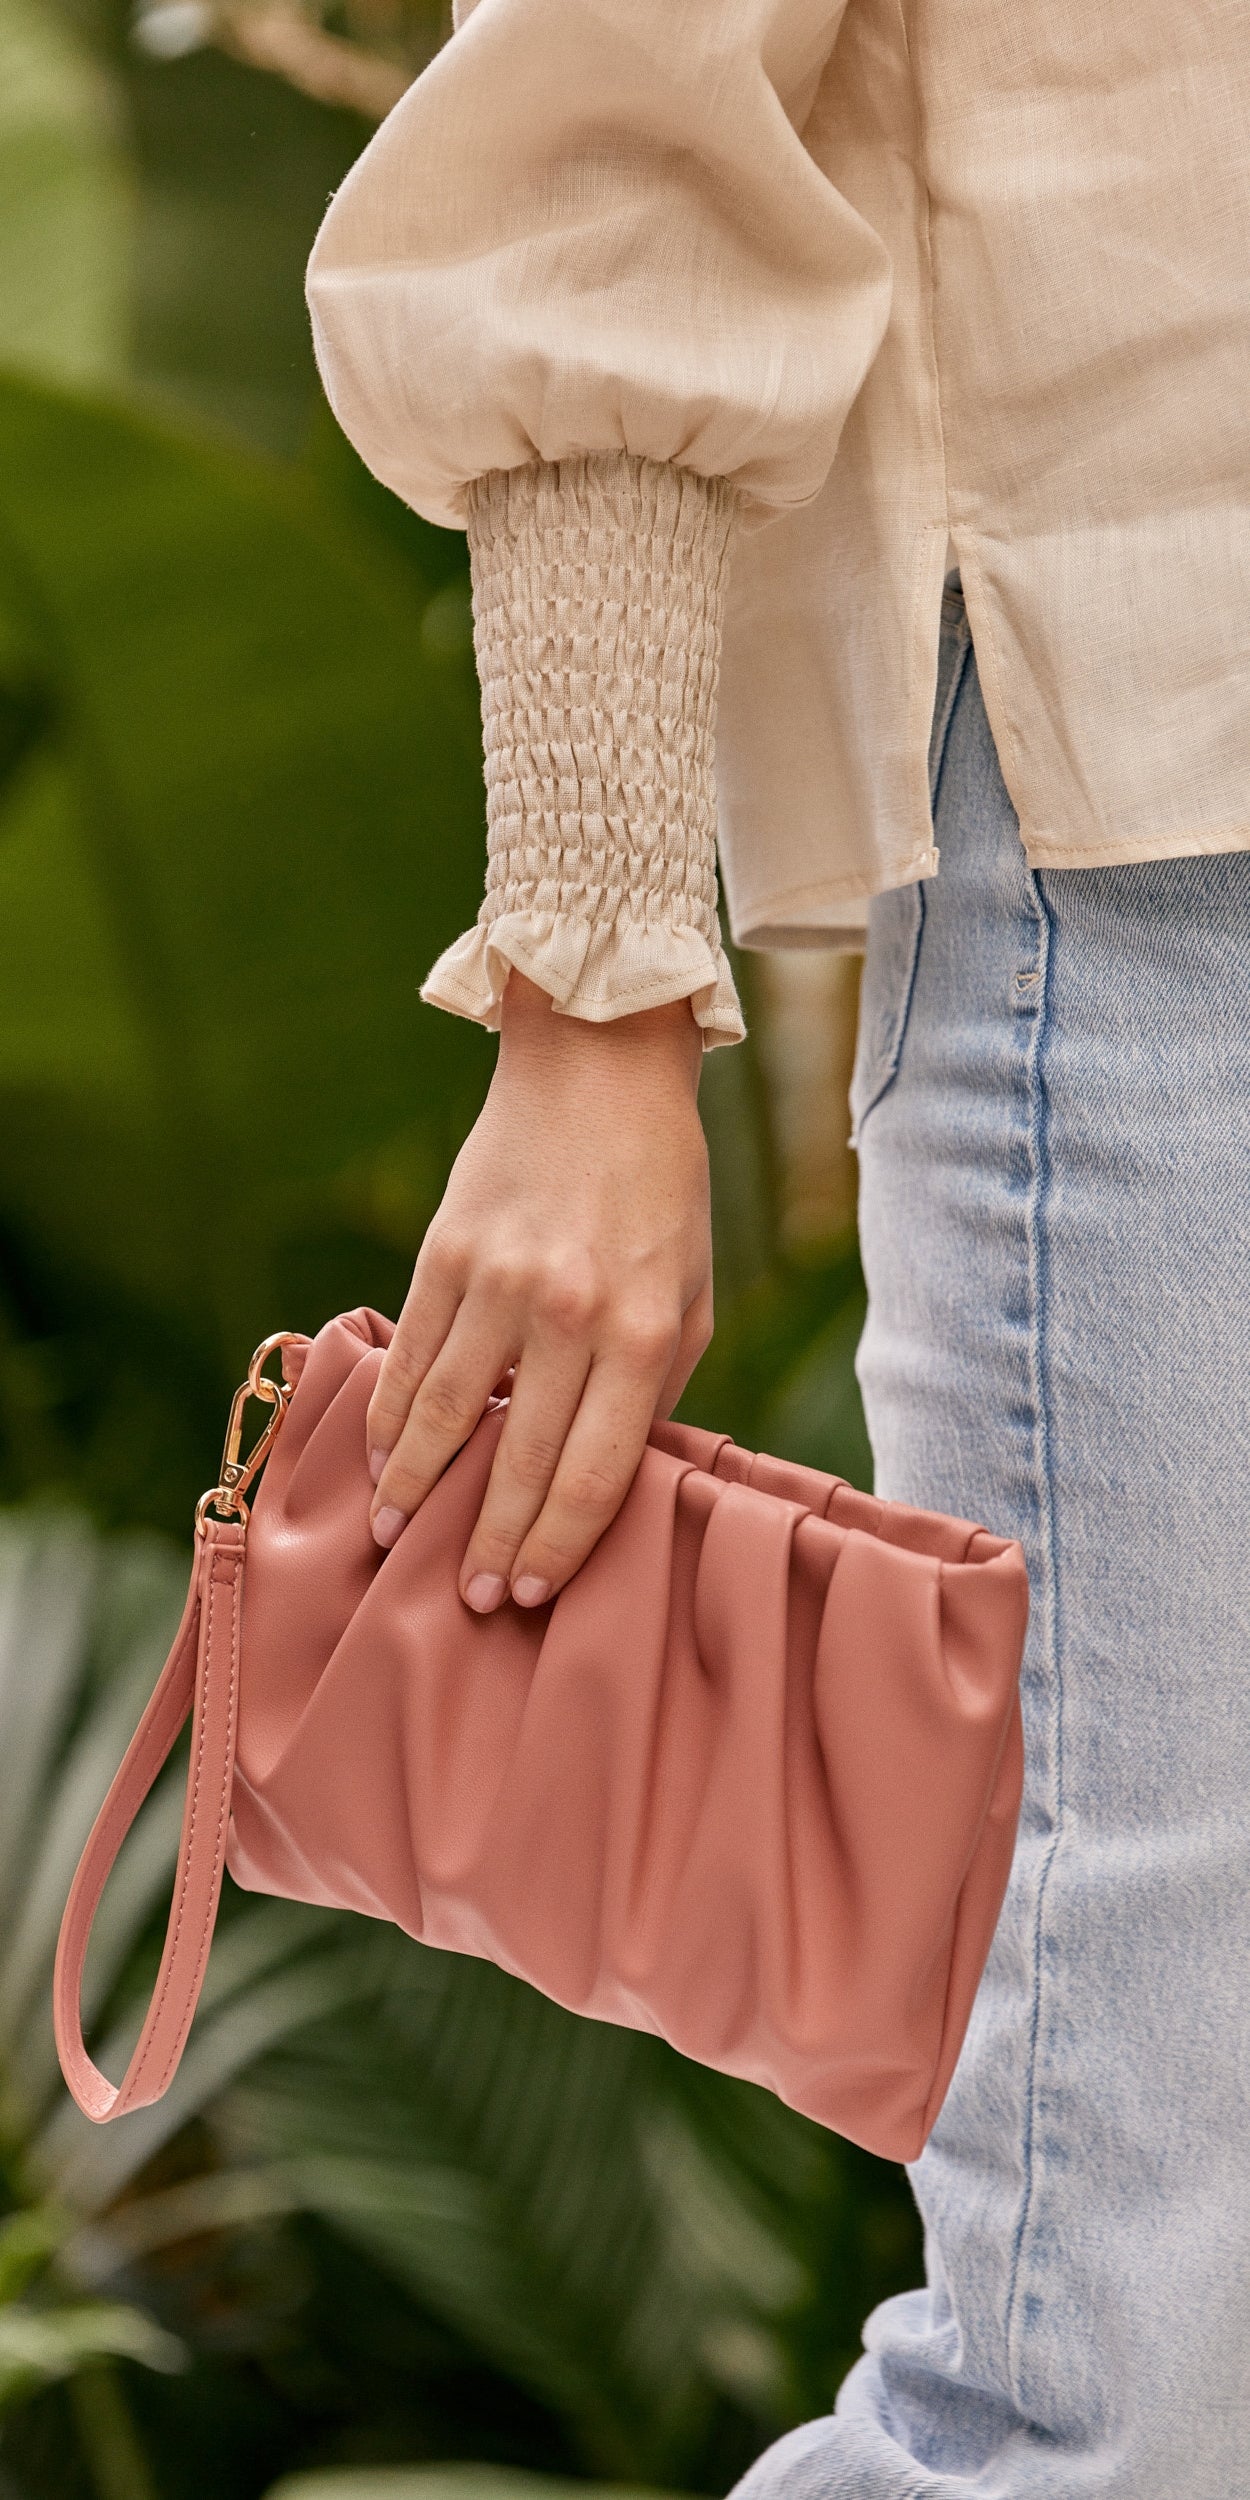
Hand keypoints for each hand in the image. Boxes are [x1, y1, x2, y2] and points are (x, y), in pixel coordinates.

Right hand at [366, 967, 712, 1608]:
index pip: (596, 1470)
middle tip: (471, 1596)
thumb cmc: (659, 1194)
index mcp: (646, 1331)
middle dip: (490, 1540)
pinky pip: (411, 1356)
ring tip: (399, 1537)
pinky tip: (384, 1457)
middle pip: (519, 1459)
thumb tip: (604, 1480)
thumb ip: (656, 1388)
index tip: (532, 1591)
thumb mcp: (694, 1293)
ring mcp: (500, 1281)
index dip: (559, 1542)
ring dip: (418, 1488)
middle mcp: (570, 1312)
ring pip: (448, 1414)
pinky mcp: (446, 1251)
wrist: (599, 1071)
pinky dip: (393, 1415)